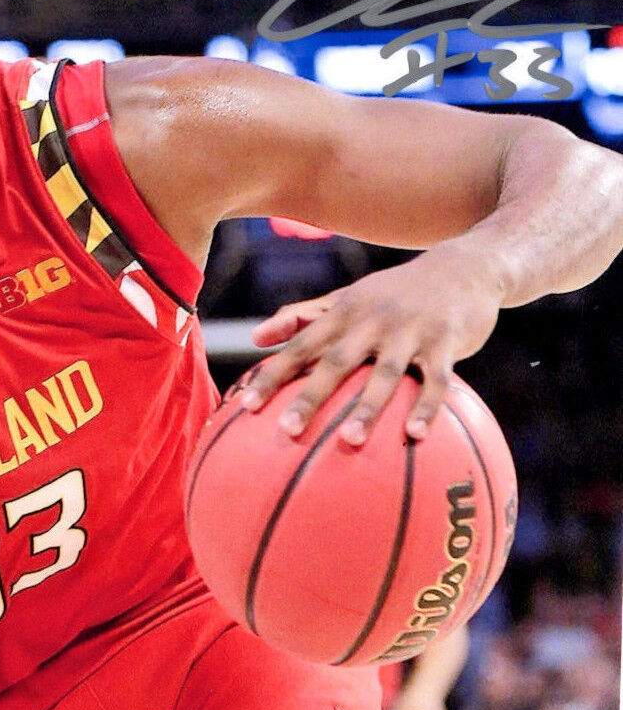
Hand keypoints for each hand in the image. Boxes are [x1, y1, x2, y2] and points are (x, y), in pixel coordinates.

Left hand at [241, 251, 502, 445]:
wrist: (463, 268)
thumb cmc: (394, 293)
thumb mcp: (348, 298)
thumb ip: (302, 317)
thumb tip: (255, 339)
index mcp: (344, 312)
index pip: (300, 345)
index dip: (273, 374)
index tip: (247, 406)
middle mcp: (372, 319)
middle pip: (336, 360)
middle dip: (310, 396)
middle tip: (287, 430)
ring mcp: (410, 330)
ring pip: (385, 373)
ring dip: (367, 407)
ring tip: (350, 441)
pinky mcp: (446, 341)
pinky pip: (436, 379)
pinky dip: (426, 406)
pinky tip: (415, 435)